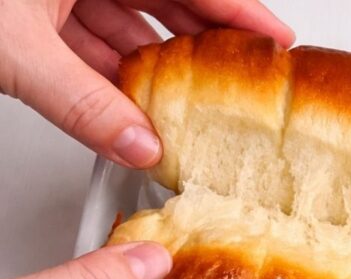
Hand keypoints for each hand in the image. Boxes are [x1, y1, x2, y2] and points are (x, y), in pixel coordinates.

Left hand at [0, 0, 293, 167]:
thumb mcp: (16, 49)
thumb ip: (84, 103)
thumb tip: (136, 143)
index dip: (240, 10)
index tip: (275, 41)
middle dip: (198, 42)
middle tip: (235, 79)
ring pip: (121, 19)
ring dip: (146, 63)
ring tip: (180, 102)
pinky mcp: (26, 5)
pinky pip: (82, 33)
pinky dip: (102, 66)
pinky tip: (121, 99)